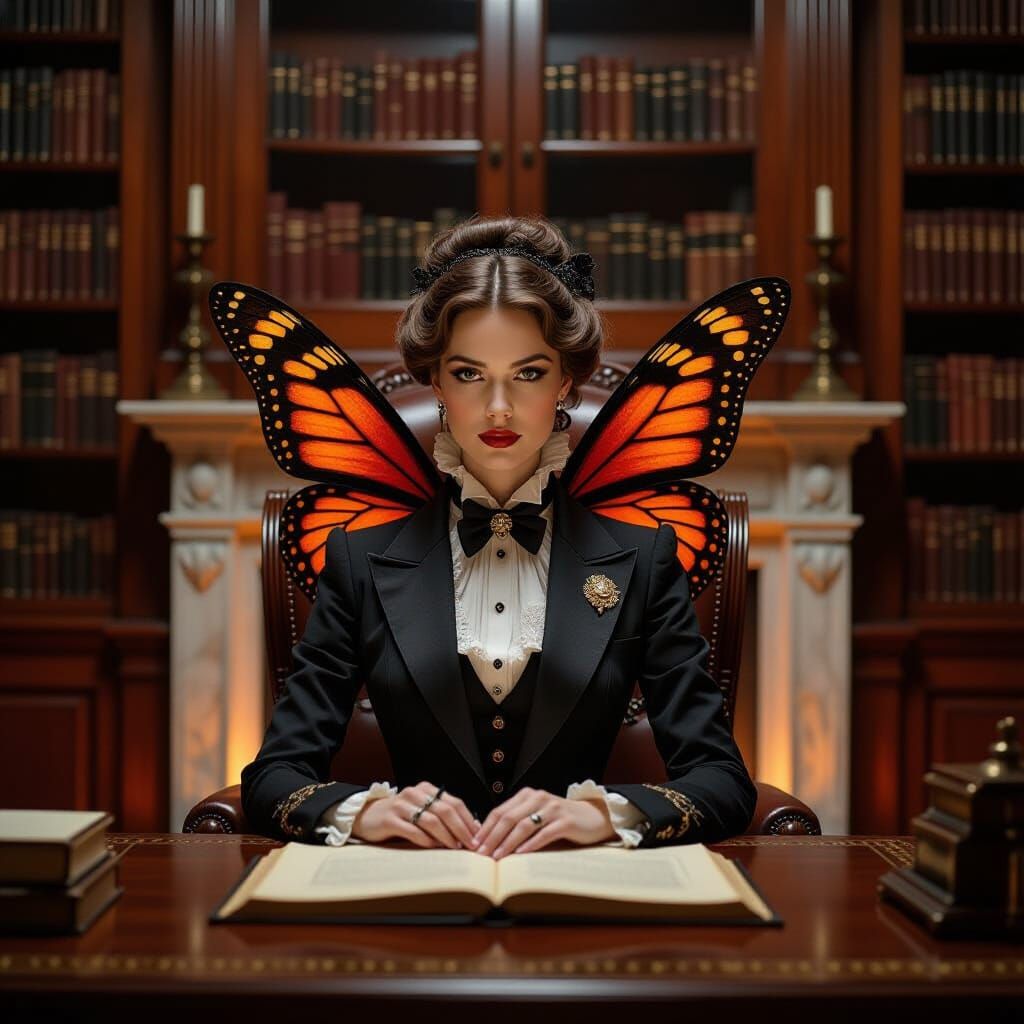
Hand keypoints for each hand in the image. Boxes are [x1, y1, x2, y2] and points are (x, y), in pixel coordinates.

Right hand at [350, 781, 479, 848]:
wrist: (368, 817)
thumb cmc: (401, 817)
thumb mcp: (422, 811)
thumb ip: (443, 816)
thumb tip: (472, 830)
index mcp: (427, 789)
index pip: (454, 802)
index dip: (468, 820)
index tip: (478, 836)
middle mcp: (415, 793)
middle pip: (445, 811)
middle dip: (461, 830)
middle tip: (471, 846)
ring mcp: (402, 805)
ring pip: (431, 821)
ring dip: (446, 837)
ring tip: (455, 848)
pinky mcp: (390, 819)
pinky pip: (413, 830)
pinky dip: (426, 840)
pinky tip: (434, 848)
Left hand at [471, 787, 616, 858]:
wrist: (593, 817)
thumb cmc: (560, 820)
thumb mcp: (537, 816)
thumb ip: (518, 822)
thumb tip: (490, 841)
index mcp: (527, 795)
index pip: (500, 811)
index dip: (485, 828)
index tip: (473, 844)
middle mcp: (538, 798)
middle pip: (508, 818)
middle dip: (492, 837)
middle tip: (481, 854)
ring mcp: (552, 808)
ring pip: (524, 825)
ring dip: (507, 843)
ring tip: (497, 857)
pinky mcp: (565, 821)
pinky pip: (544, 833)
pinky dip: (530, 844)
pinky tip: (521, 854)